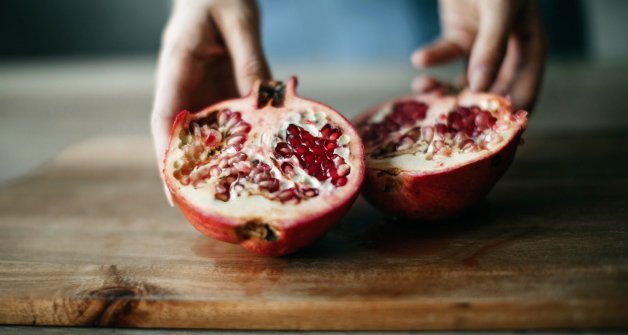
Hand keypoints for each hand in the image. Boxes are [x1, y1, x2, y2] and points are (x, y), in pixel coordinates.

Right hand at [151, 0, 269, 203]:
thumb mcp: (240, 22)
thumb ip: (250, 59)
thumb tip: (263, 102)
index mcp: (177, 66)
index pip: (164, 117)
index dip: (167, 153)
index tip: (172, 186)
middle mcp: (185, 84)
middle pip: (182, 135)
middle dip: (189, 172)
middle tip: (201, 208)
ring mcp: (204, 89)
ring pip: (206, 133)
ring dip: (215, 164)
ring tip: (231, 196)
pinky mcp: (223, 89)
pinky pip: (230, 121)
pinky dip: (239, 144)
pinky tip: (257, 163)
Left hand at [411, 0, 547, 110]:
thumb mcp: (500, 11)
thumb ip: (491, 48)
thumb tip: (480, 87)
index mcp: (530, 51)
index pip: (523, 94)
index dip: (506, 118)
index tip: (485, 138)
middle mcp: (507, 55)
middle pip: (488, 94)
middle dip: (465, 108)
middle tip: (442, 121)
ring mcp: (482, 48)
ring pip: (462, 81)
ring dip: (442, 88)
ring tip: (422, 89)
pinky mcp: (459, 37)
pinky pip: (445, 56)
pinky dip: (432, 60)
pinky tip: (419, 58)